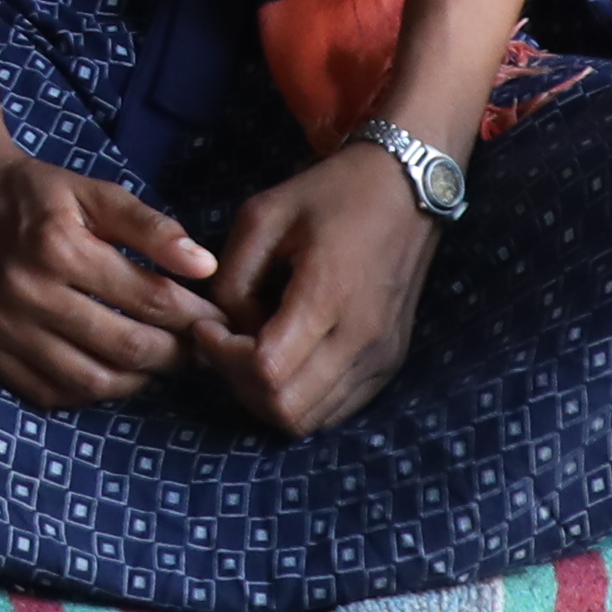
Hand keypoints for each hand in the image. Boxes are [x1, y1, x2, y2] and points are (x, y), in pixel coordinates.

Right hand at [0, 129, 227, 408]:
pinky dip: (89, 391)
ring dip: (138, 379)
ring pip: (92, 381)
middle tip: (195, 348)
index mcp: (61, 248)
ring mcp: (2, 328)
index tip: (215, 320)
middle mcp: (29, 293)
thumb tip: (204, 266)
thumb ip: (151, 228)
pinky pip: (50, 393)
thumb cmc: (37, 193)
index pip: (152, 300)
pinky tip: (109, 371)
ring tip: (156, 361)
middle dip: (176, 354)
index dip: (195, 316)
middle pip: (127, 347)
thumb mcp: (95, 193)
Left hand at [200, 142, 447, 439]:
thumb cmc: (330, 194)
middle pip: (286, 410)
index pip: (266, 370)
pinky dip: (300, 397)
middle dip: (240, 383)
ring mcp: (380, 358)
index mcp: (328, 295)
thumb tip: (227, 329)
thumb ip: (232, 278)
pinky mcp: (388, 364)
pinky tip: (285, 356)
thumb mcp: (262, 215)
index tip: (206, 324)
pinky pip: (335, 411)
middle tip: (225, 341)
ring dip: (268, 396)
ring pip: (310, 420)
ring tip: (252, 347)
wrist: (405, 190)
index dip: (222, 357)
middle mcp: (361, 340)